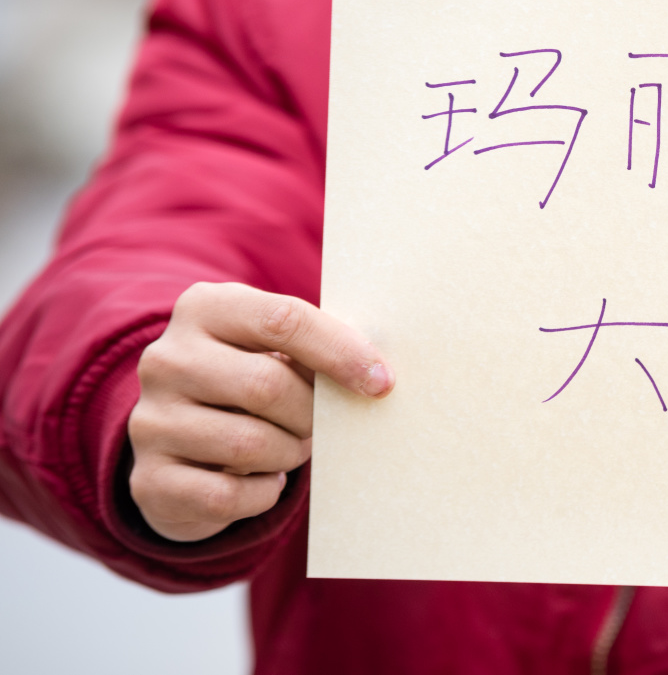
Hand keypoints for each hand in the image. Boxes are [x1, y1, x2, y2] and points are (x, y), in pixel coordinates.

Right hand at [127, 282, 393, 541]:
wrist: (182, 442)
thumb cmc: (251, 381)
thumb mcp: (275, 348)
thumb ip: (317, 346)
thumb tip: (376, 372)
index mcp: (204, 308)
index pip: (283, 319)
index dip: (341, 352)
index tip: (382, 381)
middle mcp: (166, 359)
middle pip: (266, 385)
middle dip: (311, 413)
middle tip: (321, 424)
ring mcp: (149, 420)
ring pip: (249, 444)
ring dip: (290, 451)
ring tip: (291, 446)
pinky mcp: (149, 479)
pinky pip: (227, 496)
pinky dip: (264, 492)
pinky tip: (267, 478)